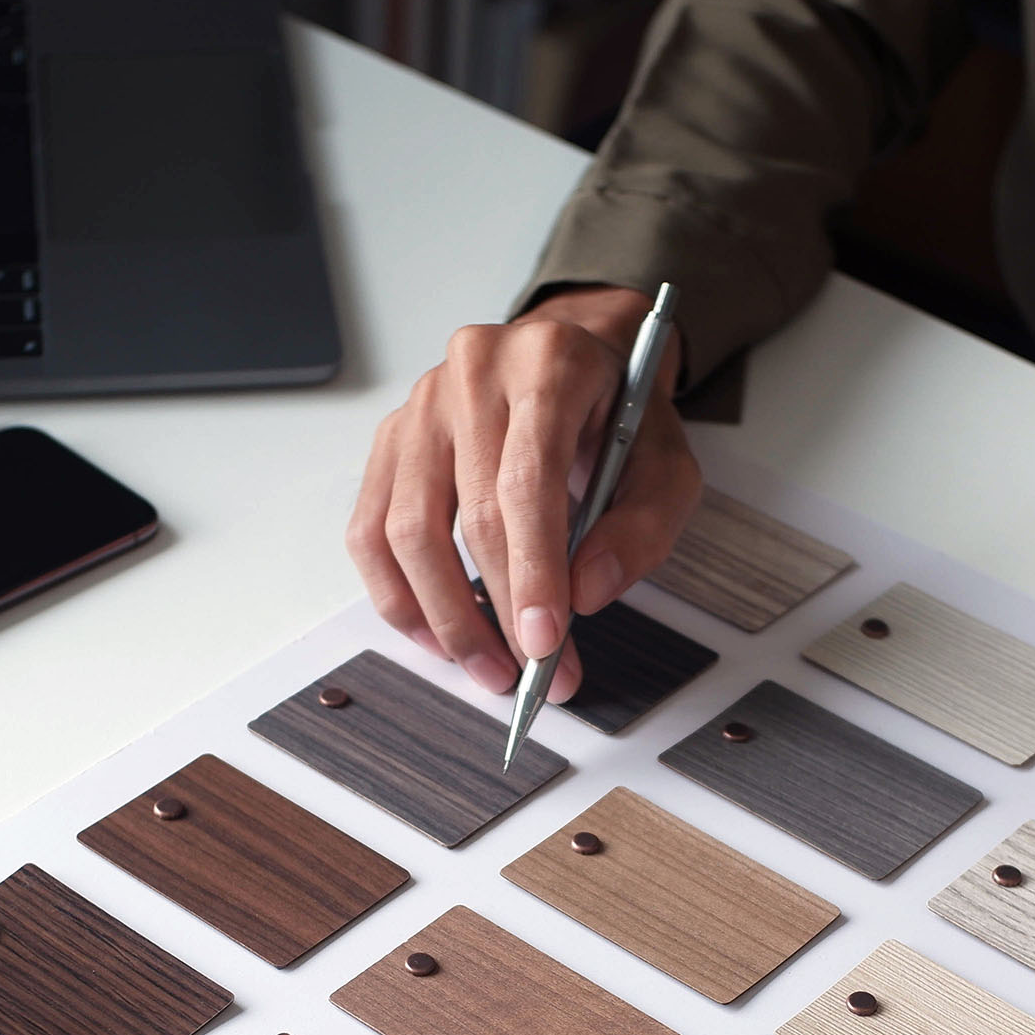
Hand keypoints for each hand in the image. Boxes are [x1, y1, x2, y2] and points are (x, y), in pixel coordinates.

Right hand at [346, 286, 701, 700]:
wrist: (575, 362)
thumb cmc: (615, 415)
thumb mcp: (665, 464)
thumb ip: (642, 528)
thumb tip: (586, 592)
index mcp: (548, 363)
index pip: (527, 481)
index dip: (533, 572)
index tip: (545, 644)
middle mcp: (473, 372)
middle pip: (469, 515)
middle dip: (499, 612)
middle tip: (530, 673)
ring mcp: (420, 406)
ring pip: (405, 531)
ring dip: (444, 617)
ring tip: (485, 667)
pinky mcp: (389, 441)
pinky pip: (369, 533)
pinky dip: (398, 597)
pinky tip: (437, 636)